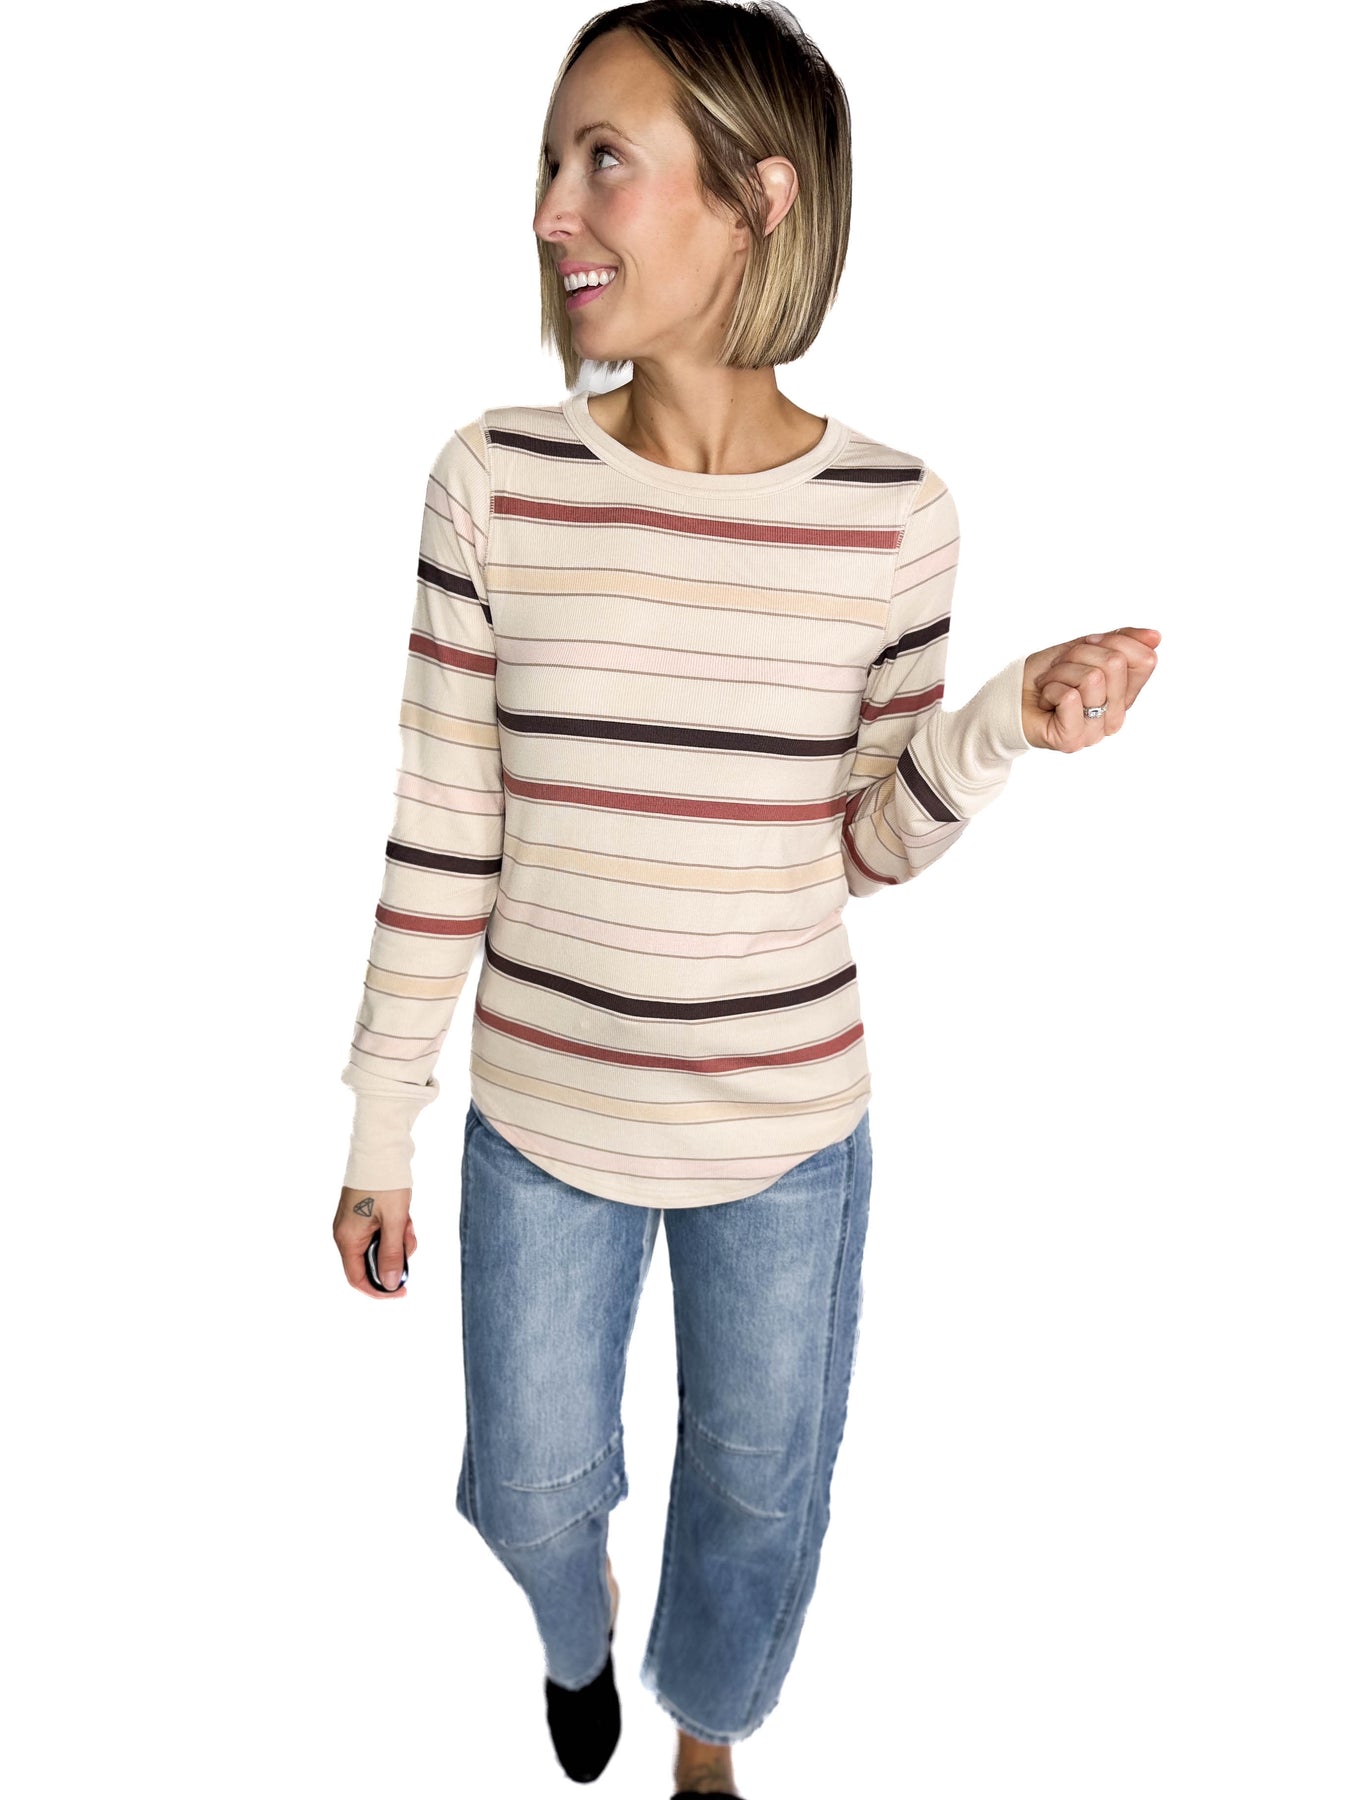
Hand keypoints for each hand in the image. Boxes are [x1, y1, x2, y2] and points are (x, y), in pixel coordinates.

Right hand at [333, 1185, 417, 1298]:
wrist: (380, 1149)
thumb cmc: (385, 1183)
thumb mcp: (394, 1221)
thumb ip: (392, 1254)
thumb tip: (391, 1284)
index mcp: (347, 1238)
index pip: (358, 1278)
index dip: (380, 1290)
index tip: (403, 1291)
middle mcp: (346, 1234)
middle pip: (371, 1263)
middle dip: (395, 1257)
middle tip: (409, 1239)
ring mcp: (354, 1224)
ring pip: (380, 1247)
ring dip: (398, 1241)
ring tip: (408, 1222)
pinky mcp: (364, 1215)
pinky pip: (382, 1233)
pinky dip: (396, 1229)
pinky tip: (405, 1215)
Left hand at [1020, 626, 1160, 750]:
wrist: (1008, 698)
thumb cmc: (1045, 676)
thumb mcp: (1083, 650)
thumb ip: (1119, 642)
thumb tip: (1156, 637)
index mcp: (1124, 695)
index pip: (1145, 660)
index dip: (1111, 642)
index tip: (1085, 647)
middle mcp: (1116, 716)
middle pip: (1115, 663)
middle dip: (1079, 656)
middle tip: (1060, 670)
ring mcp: (1096, 731)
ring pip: (1092, 678)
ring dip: (1061, 673)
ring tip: (1050, 686)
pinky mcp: (1073, 740)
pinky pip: (1070, 697)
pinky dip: (1050, 689)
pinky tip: (1045, 702)